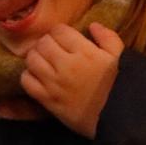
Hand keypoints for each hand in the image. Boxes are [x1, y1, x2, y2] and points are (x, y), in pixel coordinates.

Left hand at [20, 23, 123, 137]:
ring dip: (36, 57)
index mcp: (85, 53)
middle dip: (46, 43)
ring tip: (44, 62)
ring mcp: (54, 83)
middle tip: (52, 50)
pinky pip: (26, 80)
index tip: (63, 39)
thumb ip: (108, 38)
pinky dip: (29, 76)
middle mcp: (67, 65)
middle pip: (43, 43)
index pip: (59, 31)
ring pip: (32, 59)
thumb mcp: (118, 58)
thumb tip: (92, 25)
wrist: (113, 118)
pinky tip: (38, 77)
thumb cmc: (116, 86)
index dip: (59, 33)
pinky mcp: (47, 99)